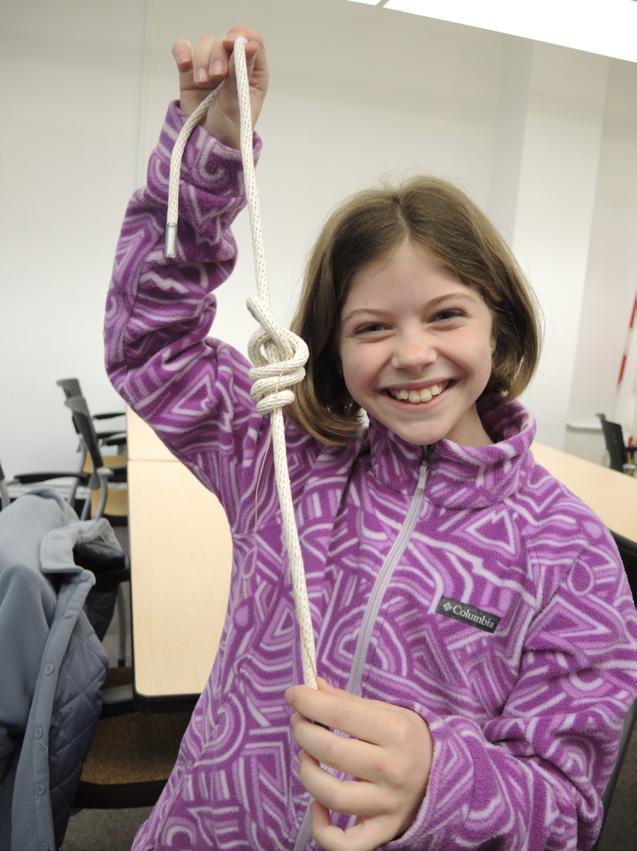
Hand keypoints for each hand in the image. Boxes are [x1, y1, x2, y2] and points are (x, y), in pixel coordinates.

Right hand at [171, 26, 267, 147]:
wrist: (206, 146)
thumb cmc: (229, 129)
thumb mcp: (238, 102)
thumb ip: (240, 73)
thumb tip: (250, 44)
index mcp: (253, 72)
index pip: (252, 40)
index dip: (242, 36)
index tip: (231, 43)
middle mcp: (233, 66)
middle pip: (224, 42)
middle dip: (218, 56)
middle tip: (216, 76)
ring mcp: (211, 67)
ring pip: (205, 45)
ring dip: (202, 60)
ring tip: (202, 83)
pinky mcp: (190, 72)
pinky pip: (183, 50)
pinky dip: (182, 51)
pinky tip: (184, 63)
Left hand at [286, 677, 432, 850]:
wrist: (445, 776)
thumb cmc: (408, 739)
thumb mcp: (388, 712)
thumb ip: (347, 702)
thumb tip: (312, 688)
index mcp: (396, 732)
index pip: (341, 714)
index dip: (309, 702)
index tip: (293, 695)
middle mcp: (393, 769)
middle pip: (331, 752)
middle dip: (304, 732)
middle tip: (299, 723)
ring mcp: (388, 804)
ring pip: (332, 796)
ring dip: (307, 772)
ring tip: (307, 757)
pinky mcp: (382, 830)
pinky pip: (344, 843)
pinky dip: (322, 828)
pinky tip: (317, 805)